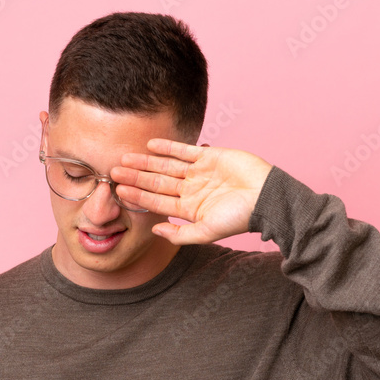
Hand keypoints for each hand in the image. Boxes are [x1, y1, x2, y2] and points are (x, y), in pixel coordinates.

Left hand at [110, 139, 272, 244]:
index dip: (137, 196)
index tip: (118, 190)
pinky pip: (184, 150)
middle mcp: (191, 190)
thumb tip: (155, 230)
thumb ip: (180, 235)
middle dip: (135, 177)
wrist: (266, 197)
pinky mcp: (210, 156)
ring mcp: (199, 172)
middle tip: (113, 171)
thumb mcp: (207, 232)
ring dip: (146, 162)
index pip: (156, 201)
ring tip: (125, 157)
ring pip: (166, 166)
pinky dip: (168, 147)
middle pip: (157, 182)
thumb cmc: (239, 218)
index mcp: (189, 209)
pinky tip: (150, 145)